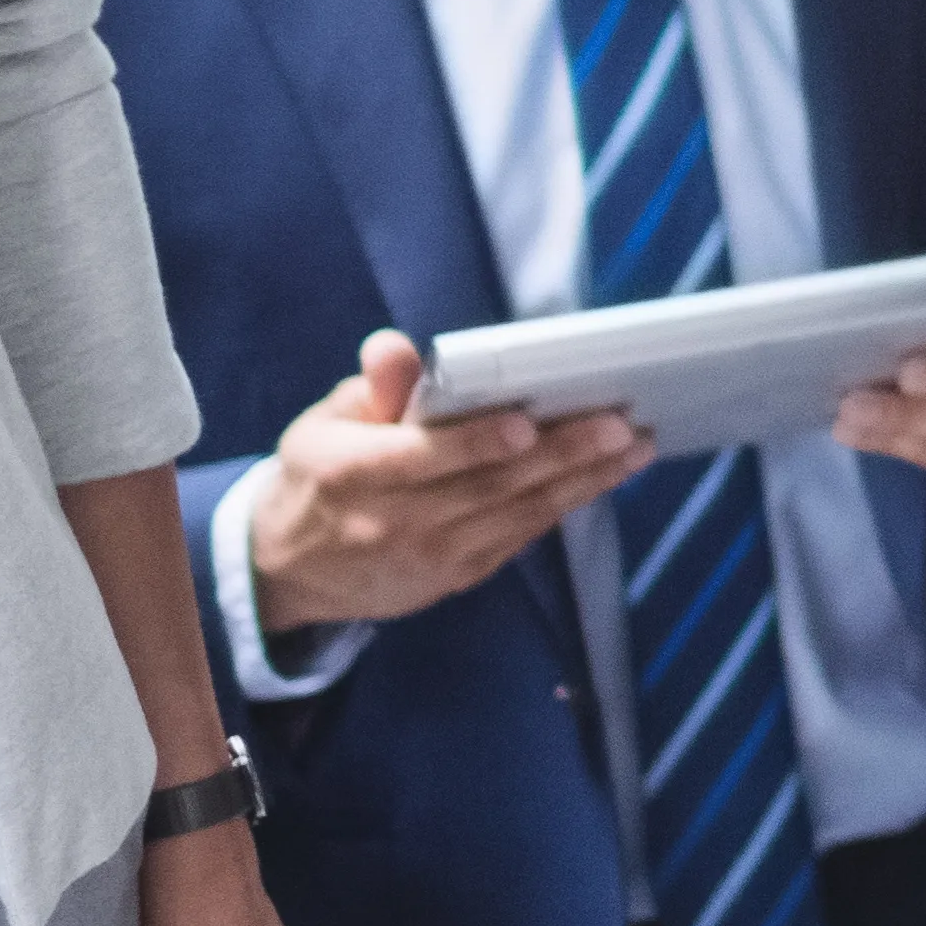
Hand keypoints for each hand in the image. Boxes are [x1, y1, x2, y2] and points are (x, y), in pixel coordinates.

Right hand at [236, 336, 641, 636]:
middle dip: (561, 455)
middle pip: (488, 487)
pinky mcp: (454, 578)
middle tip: (620, 425)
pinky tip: (601, 479)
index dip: (476, 443)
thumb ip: (371, 387)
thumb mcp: (325, 421)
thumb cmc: (319, 474)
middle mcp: (392, 522)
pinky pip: (517, 538)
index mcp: (351, 474)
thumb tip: (395, 348)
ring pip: (516, 516)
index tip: (528, 422)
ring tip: (634, 448)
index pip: (423, 458)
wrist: (292, 569)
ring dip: (582, 482)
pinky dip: (561, 507)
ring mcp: (429, 558)